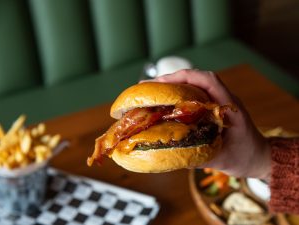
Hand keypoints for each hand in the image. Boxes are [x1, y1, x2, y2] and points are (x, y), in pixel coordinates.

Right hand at [150, 69, 270, 178]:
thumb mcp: (223, 159)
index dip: (184, 77)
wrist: (259, 157)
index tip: (162, 82)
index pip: (208, 81)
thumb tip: (170, 154)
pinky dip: (178, 94)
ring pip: (194, 85)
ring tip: (150, 92)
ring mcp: (219, 101)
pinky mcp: (213, 107)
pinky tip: (164, 103)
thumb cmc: (245, 157)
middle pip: (196, 79)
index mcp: (230, 106)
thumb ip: (199, 156)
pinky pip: (194, 95)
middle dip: (170, 80)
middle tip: (146, 88)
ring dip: (172, 86)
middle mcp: (224, 99)